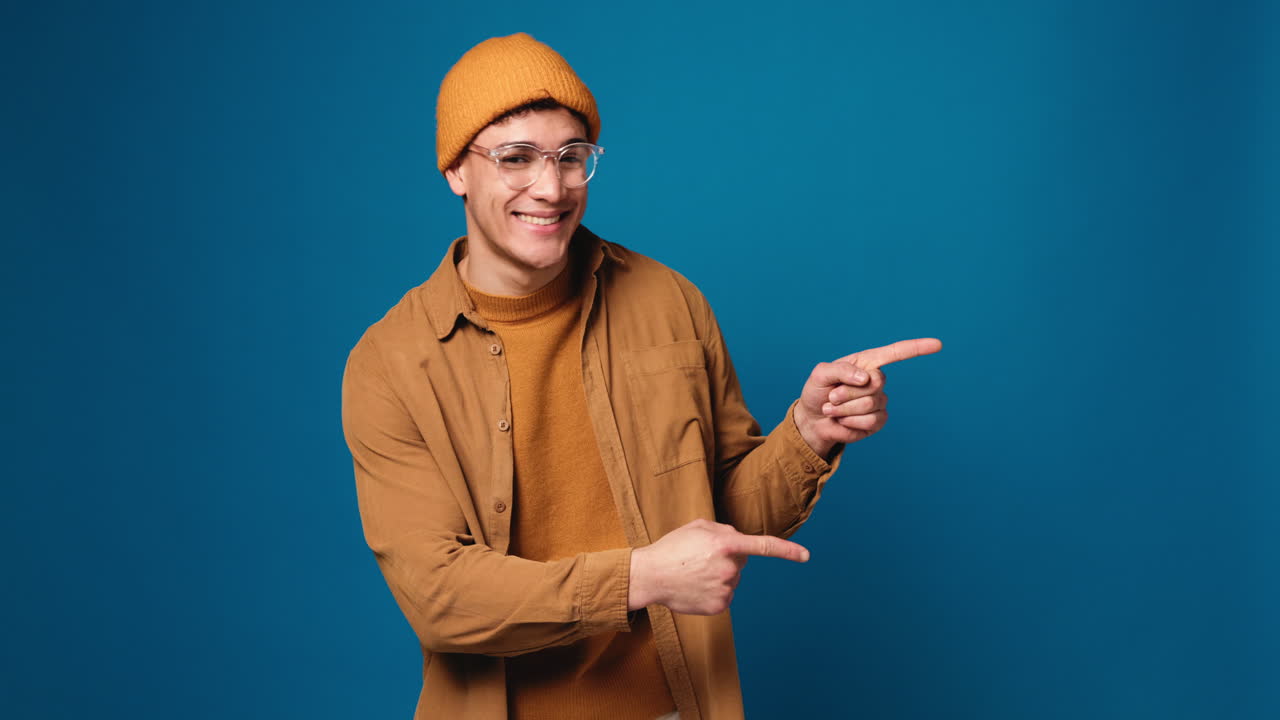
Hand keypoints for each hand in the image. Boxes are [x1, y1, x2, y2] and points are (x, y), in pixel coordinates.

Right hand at [628, 519, 809, 614]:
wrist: (650, 576)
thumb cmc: (672, 548)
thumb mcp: (698, 527)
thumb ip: (725, 530)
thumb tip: (740, 541)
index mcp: (725, 544)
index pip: (764, 547)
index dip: (787, 551)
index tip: (805, 556)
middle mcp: (729, 568)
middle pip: (741, 562)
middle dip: (728, 558)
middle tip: (701, 558)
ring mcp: (725, 589)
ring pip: (733, 580)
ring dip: (719, 575)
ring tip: (694, 572)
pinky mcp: (719, 606)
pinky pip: (725, 596)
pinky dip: (714, 591)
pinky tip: (695, 586)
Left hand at [794, 337, 942, 457]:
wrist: (813, 420)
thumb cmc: (817, 392)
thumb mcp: (820, 374)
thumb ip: (841, 370)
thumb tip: (866, 378)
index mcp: (866, 363)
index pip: (895, 353)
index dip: (916, 348)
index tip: (938, 344)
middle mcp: (875, 380)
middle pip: (876, 383)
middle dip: (847, 392)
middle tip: (831, 397)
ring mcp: (879, 401)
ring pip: (870, 404)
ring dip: (844, 409)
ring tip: (832, 408)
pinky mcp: (878, 420)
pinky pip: (871, 421)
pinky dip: (850, 422)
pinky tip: (842, 420)